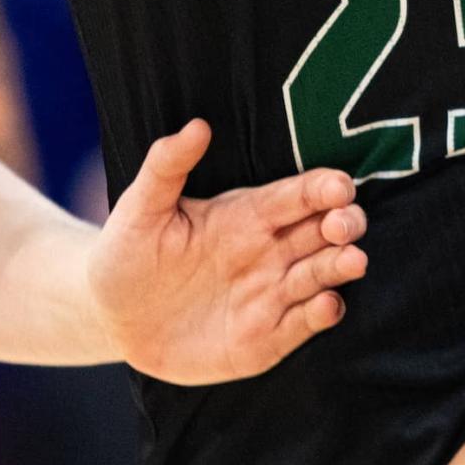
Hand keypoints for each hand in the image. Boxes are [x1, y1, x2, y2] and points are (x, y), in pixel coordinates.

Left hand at [89, 121, 366, 383]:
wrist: (111, 317)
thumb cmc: (128, 253)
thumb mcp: (141, 207)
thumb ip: (167, 166)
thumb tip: (197, 126)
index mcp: (246, 214)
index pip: (297, 195)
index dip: (323, 188)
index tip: (339, 186)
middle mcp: (268, 252)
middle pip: (324, 231)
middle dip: (344, 224)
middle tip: (343, 224)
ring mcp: (270, 295)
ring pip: (321, 275)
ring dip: (341, 266)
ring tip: (353, 261)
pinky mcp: (265, 338)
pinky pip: (303, 324)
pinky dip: (321, 314)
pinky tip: (327, 304)